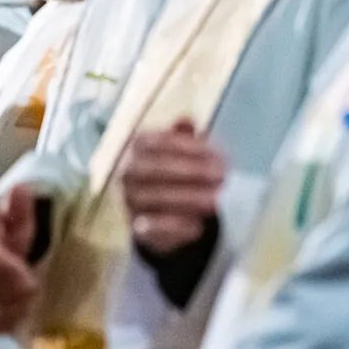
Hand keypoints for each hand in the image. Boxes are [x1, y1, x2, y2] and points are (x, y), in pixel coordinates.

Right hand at [0, 185, 39, 331]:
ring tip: (26, 309)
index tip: (30, 280)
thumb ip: (19, 211)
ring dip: (2, 309)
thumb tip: (21, 189)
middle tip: (33, 294)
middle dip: (6, 290)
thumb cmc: (5, 241)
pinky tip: (11, 322)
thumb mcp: (16, 225)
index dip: (3, 266)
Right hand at [121, 119, 224, 253]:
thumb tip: (188, 120)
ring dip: (187, 198)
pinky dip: (174, 226)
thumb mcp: (178, 151)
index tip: (219, 154)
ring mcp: (130, 199)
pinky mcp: (137, 227)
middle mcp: (127, 172)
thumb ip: (184, 137)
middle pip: (155, 169)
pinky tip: (197, 225)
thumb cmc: (172, 172)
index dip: (190, 148)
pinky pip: (151, 227)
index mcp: (137, 147)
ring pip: (154, 198)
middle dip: (191, 172)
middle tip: (221, 176)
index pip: (159, 142)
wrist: (154, 212)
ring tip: (215, 200)